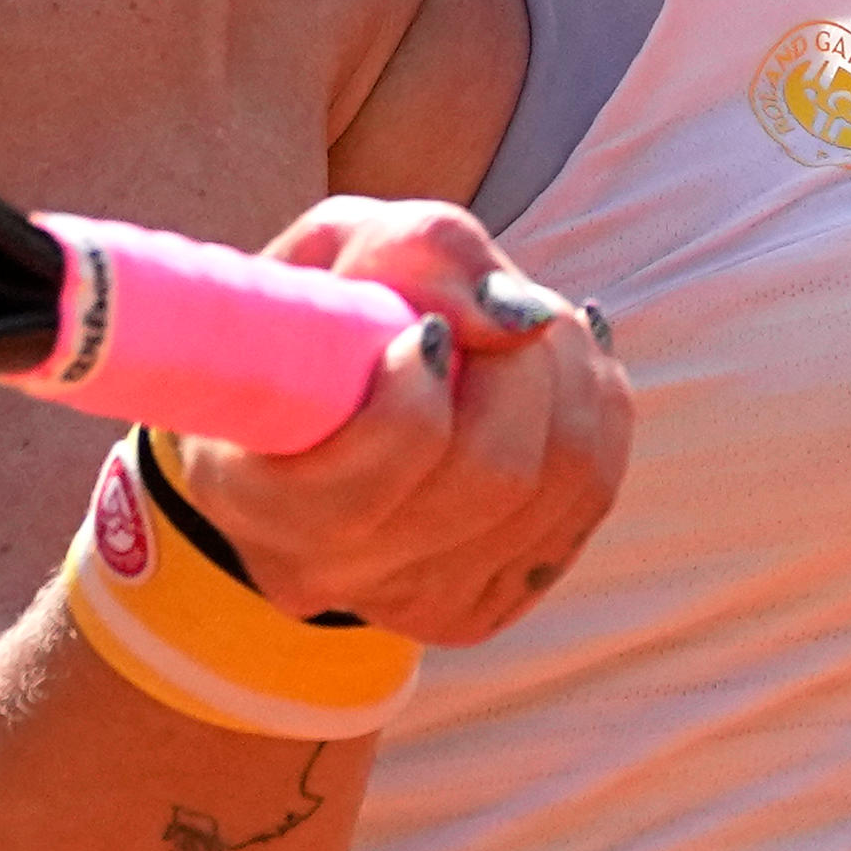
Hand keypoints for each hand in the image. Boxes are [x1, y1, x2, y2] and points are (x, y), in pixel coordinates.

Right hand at [168, 196, 629, 646]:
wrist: (316, 403)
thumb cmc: (321, 318)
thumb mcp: (337, 248)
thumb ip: (417, 252)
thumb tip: (521, 317)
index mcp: (254, 491)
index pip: (377, 463)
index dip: (423, 389)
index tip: (431, 330)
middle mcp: (334, 571)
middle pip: (494, 474)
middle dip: (522, 364)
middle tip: (493, 310)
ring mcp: (416, 601)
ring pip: (561, 482)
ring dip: (570, 374)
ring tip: (531, 326)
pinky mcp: (487, 603)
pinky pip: (592, 494)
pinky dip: (596, 408)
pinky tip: (558, 369)